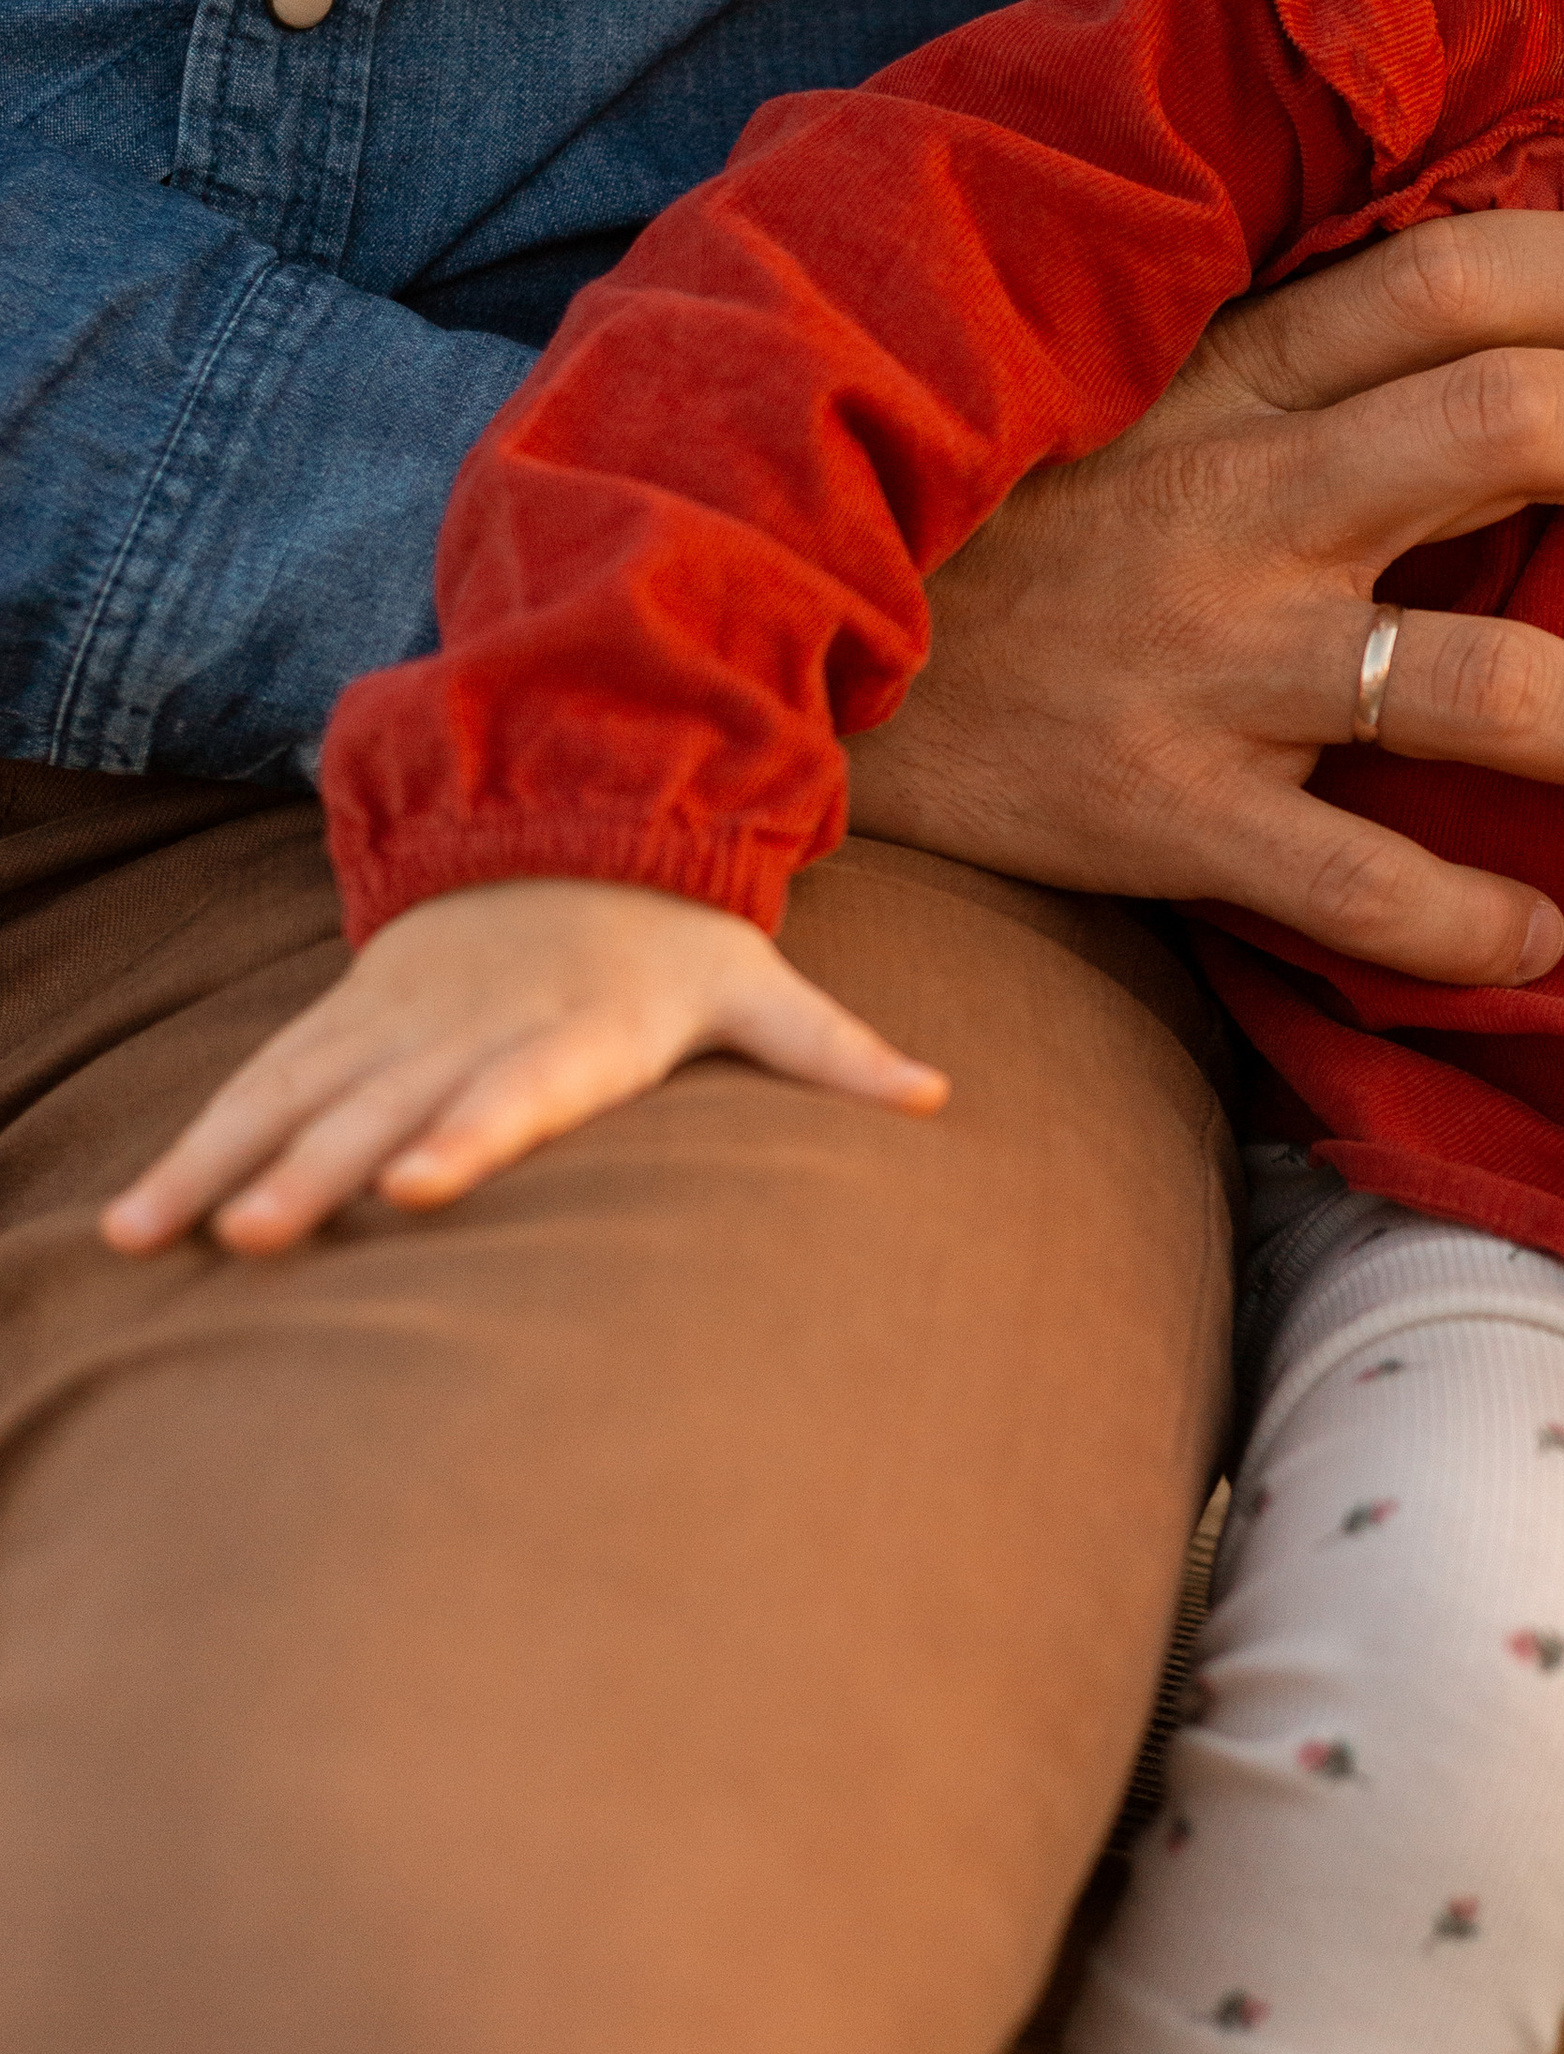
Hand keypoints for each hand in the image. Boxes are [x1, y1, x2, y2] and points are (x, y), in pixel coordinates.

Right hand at [100, 880, 946, 1256]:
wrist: (571, 812)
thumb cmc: (676, 934)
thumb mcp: (758, 980)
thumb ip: (835, 1050)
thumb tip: (940, 1096)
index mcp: (572, 1028)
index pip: (519, 1087)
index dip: (471, 1132)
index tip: (422, 1184)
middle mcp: (467, 1028)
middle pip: (387, 1104)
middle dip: (316, 1169)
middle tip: (255, 1235)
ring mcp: (391, 1027)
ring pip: (296, 1099)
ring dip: (223, 1167)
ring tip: (158, 1241)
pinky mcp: (340, 1027)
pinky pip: (255, 1090)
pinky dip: (193, 1147)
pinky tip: (133, 1229)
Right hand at [833, 207, 1563, 987]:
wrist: (776, 658)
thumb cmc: (976, 527)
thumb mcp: (1095, 391)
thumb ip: (1257, 354)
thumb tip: (1461, 314)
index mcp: (1211, 382)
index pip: (1442, 285)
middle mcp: (1230, 505)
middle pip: (1499, 434)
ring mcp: (1202, 664)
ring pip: (1469, 679)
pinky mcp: (1159, 815)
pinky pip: (1345, 880)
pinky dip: (1456, 916)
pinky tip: (1544, 932)